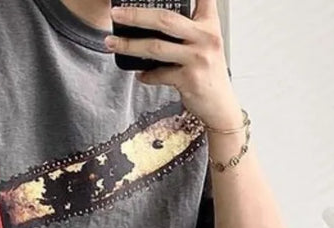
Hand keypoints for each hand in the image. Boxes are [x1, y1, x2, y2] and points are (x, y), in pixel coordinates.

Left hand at [106, 1, 240, 127]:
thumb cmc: (209, 73)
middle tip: (116, 14)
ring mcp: (198, 59)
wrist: (221, 107)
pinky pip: (159, 74)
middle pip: (165, 19)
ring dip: (130, 45)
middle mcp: (206, 38)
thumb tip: (150, 19)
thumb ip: (188, 28)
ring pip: (156, 47)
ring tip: (112, 43)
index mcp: (209, 24)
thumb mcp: (206, 43)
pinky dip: (146, 75)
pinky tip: (140, 74)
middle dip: (136, 15)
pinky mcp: (189, 80)